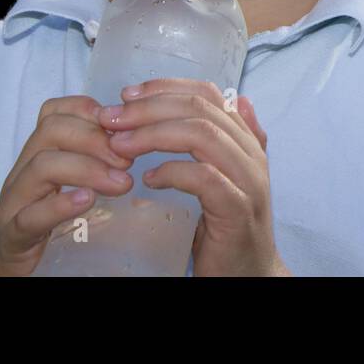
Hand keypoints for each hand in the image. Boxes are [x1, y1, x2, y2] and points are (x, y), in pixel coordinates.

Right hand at [0, 94, 136, 275]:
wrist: (29, 270)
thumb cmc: (56, 223)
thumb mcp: (75, 184)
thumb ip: (94, 161)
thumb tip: (132, 142)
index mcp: (37, 154)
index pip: (54, 112)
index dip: (88, 111)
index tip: (121, 127)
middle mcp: (22, 171)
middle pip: (50, 132)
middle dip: (94, 139)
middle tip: (128, 160)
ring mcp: (14, 202)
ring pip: (41, 166)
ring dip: (87, 169)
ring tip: (120, 183)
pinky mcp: (13, 235)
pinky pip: (31, 215)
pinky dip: (60, 204)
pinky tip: (87, 201)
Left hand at [98, 78, 289, 275]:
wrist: (248, 276)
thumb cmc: (228, 228)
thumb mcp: (226, 178)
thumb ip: (228, 142)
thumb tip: (239, 100)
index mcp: (246, 142)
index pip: (208, 94)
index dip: (165, 87)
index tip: (126, 95)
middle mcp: (252, 155)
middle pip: (201, 109)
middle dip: (149, 109)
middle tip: (111, 118)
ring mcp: (249, 182)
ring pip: (202, 135)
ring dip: (153, 134)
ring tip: (120, 145)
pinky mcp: (238, 211)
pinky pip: (204, 178)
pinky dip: (172, 172)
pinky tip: (147, 179)